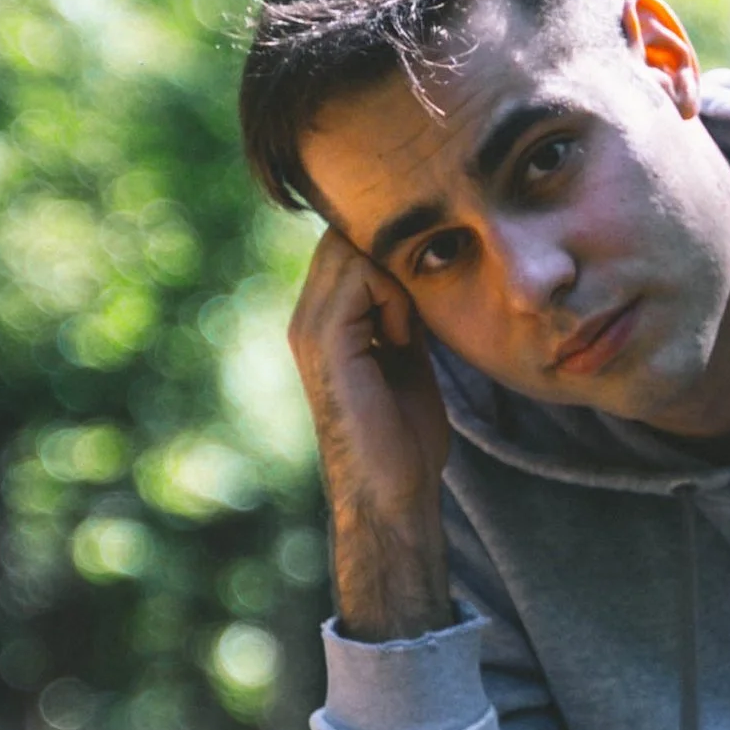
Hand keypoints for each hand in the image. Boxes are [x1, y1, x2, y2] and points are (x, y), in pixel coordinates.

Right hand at [288, 226, 452, 640]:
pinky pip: (363, 275)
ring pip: (353, 248)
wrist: (393, 493)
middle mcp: (306, 318)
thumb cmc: (405, 437)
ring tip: (407, 331)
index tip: (424, 295)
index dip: (390, 252)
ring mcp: (309, 328)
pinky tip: (402, 342)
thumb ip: (401, 313)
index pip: (347, 243)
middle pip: (345, 236)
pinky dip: (395, 298)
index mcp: (322, 321)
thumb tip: (420, 271)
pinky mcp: (325, 340)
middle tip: (418, 312)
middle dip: (394, 257)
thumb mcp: (407, 357)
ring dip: (396, 277)